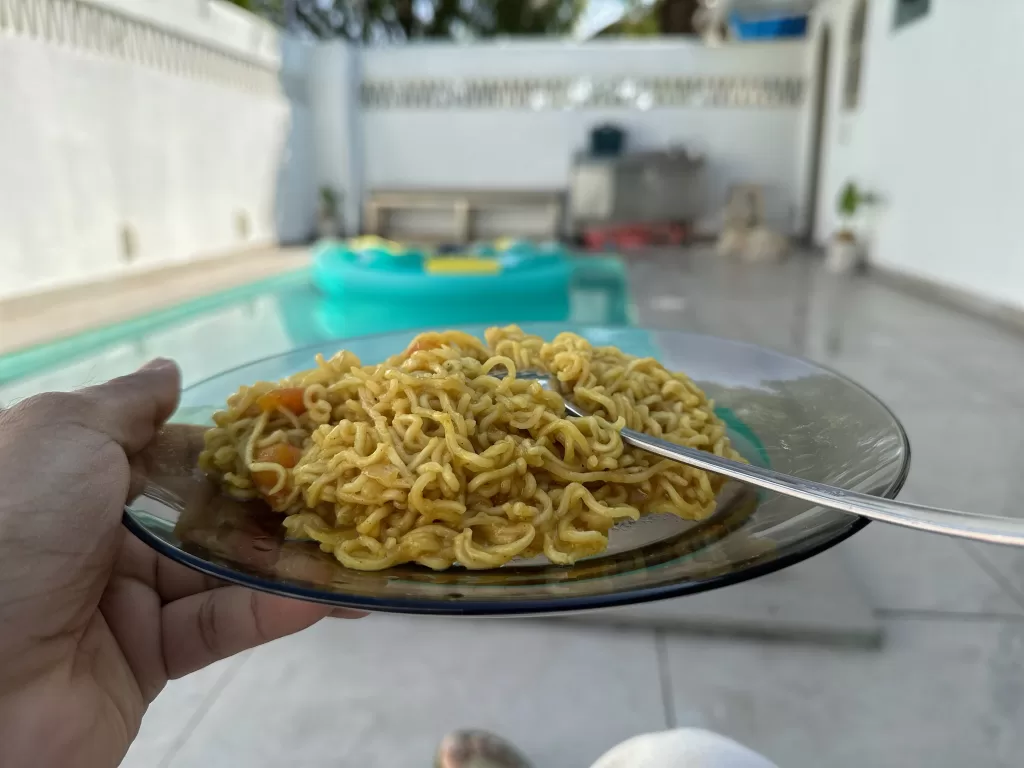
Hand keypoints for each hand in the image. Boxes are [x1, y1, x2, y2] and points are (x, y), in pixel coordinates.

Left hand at [0, 360, 360, 767]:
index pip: (173, 454)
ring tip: (353, 543)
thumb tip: (171, 371)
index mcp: (77, 477)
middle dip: (273, 502)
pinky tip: (323, 597)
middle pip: (207, 512)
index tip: (299, 435)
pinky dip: (269, 612)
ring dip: (286, 559)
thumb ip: (125, 405)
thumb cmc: (11, 528)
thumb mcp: (60, 436)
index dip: (235, 445)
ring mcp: (127, 600)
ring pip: (222, 570)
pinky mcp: (149, 660)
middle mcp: (104, 534)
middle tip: (342, 490)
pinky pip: (218, 628)